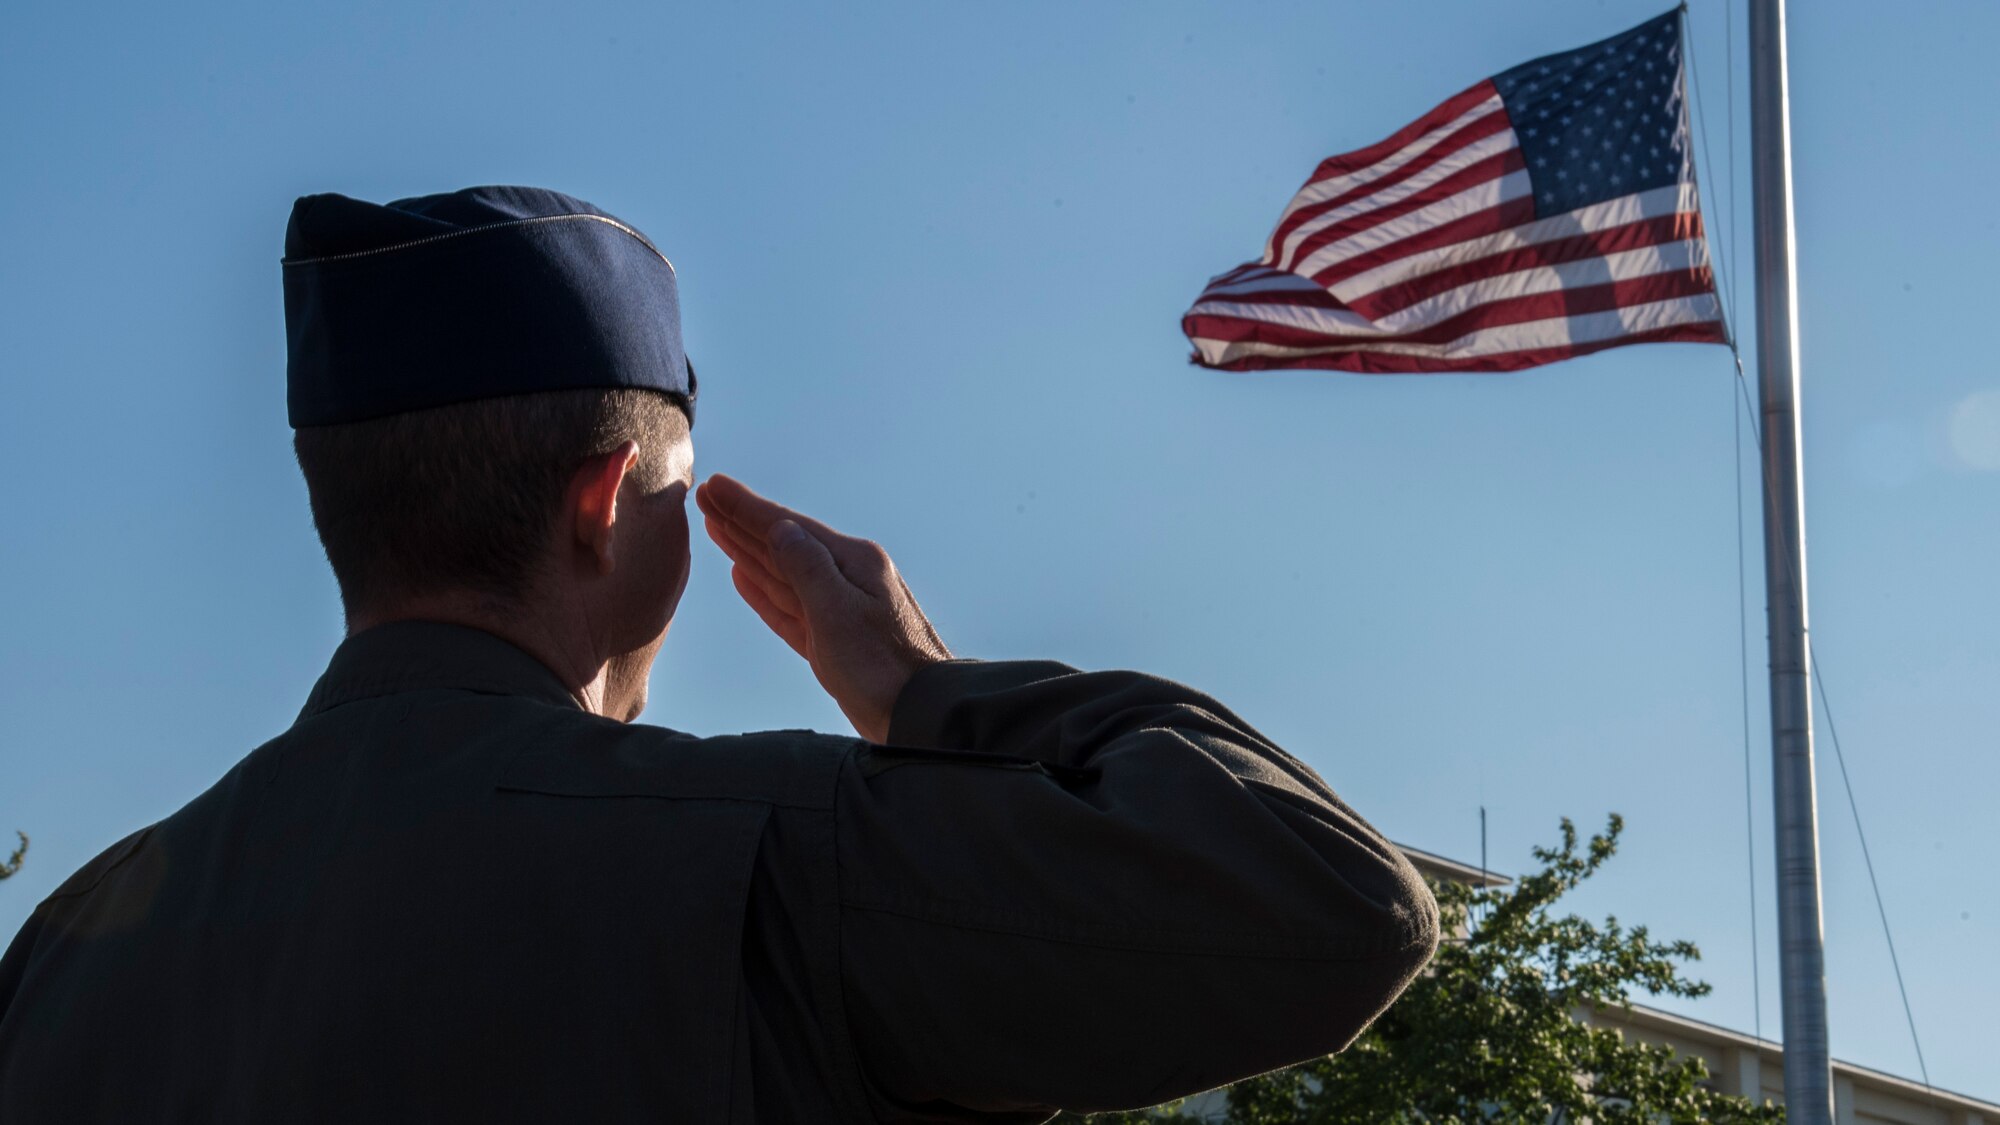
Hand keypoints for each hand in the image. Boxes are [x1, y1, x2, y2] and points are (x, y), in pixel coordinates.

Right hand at [695, 473, 951, 742]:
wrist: (918, 716)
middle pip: (783, 544)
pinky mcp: (831, 640)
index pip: (789, 527)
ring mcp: (839, 609)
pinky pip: (788, 605)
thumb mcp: (839, 611)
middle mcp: (847, 579)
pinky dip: (763, 589)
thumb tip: (781, 529)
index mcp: (854, 563)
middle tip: (705, 496)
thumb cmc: (884, 667)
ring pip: (782, 573)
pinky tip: (742, 575)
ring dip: (747, 549)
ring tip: (717, 527)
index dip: (747, 507)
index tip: (714, 486)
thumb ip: (806, 567)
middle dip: (742, 521)